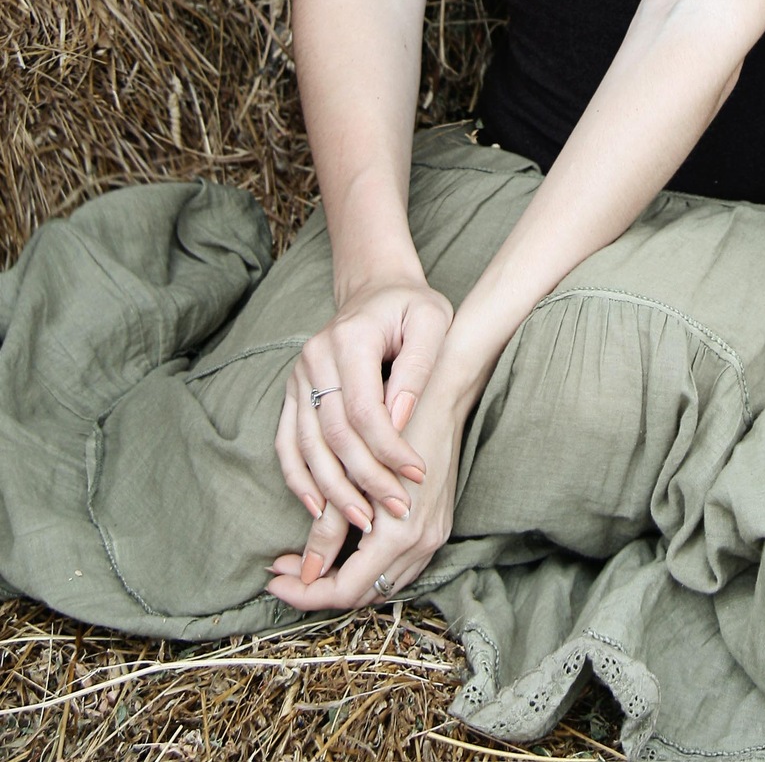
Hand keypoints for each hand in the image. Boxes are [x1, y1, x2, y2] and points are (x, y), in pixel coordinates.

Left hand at [268, 367, 475, 609]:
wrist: (446, 391)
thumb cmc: (398, 421)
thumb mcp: (360, 473)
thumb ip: (334, 524)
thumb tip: (306, 568)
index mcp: (402, 533)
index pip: (346, 591)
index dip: (306, 592)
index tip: (274, 580)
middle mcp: (422, 543)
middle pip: (362, 596)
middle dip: (318, 588)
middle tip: (282, 571)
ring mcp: (434, 536)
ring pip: (380, 586)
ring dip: (342, 578)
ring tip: (306, 560)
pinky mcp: (437, 526)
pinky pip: (397, 568)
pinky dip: (365, 567)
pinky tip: (342, 548)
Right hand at [273, 276, 454, 557]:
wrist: (376, 290)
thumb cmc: (411, 308)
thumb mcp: (432, 322)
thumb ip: (417, 368)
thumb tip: (399, 421)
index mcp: (349, 338)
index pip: (364, 409)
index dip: (389, 448)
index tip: (418, 475)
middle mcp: (315, 357)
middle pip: (335, 433)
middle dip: (366, 477)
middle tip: (396, 509)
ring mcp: (298, 376)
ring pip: (308, 445)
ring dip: (333, 489)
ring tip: (362, 519)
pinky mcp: (292, 392)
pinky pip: (287, 443)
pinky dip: (299, 478)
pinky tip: (318, 508)